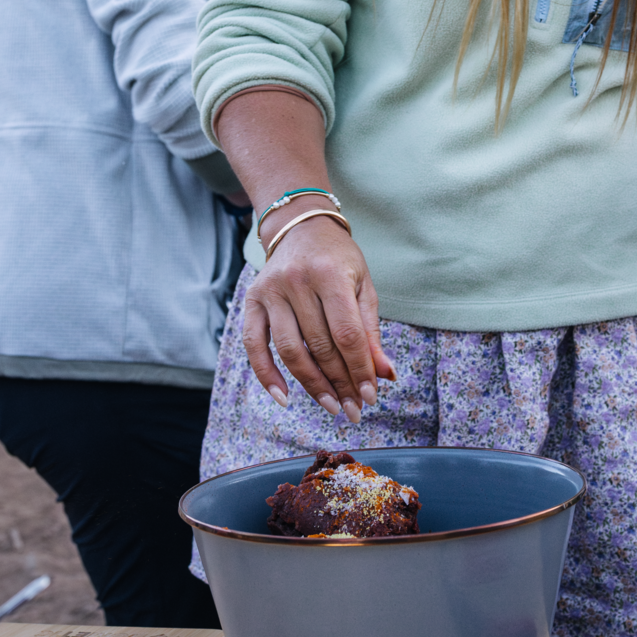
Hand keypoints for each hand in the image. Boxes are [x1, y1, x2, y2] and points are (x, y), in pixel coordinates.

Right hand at [215, 88, 395, 421]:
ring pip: (290, 350)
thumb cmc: (339, 260)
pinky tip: (284, 398)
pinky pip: (254, 345)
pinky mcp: (251, 300)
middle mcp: (298, 281)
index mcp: (331, 275)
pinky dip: (267, 375)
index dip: (359, 369)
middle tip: (353, 410)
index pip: (347, 334)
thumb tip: (385, 375)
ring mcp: (271, 291)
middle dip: (340, 383)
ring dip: (312, 385)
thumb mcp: (363, 286)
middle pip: (320, 346)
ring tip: (331, 406)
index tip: (370, 396)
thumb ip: (370, 331)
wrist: (301, 226)